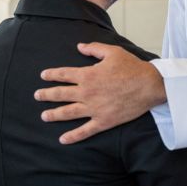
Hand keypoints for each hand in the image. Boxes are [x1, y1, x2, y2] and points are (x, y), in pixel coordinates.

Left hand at [35, 43, 166, 143]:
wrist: (149, 85)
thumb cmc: (132, 67)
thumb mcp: (113, 52)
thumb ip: (94, 49)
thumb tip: (79, 46)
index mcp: (87, 75)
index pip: (63, 74)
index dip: (51, 74)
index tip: (43, 75)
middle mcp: (87, 92)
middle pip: (60, 94)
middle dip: (46, 95)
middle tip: (37, 96)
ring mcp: (94, 108)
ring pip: (67, 113)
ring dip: (53, 114)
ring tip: (44, 116)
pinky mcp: (103, 121)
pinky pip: (84, 131)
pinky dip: (73, 136)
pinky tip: (62, 139)